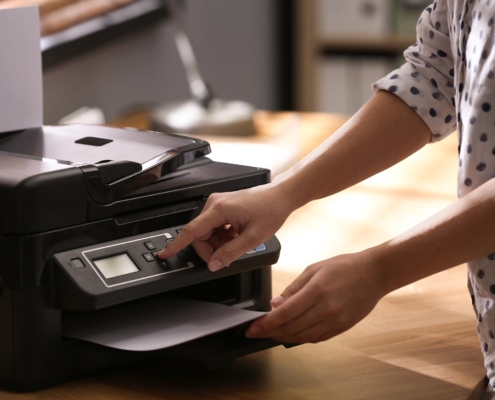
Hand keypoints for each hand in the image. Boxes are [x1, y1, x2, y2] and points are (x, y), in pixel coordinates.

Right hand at [157, 182, 292, 270]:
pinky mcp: (221, 207)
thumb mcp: (253, 237)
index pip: (191, 231)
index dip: (176, 245)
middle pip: (198, 235)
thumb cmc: (270, 210)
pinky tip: (235, 236)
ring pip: (206, 233)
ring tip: (237, 242)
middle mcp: (214, 204)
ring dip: (218, 243)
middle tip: (227, 255)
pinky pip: (213, 228)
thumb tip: (213, 264)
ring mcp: (217, 204)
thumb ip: (230, 253)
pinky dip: (222, 237)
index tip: (164, 254)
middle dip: (210, 249)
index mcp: (219, 209)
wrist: (280, 196)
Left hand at [245, 251, 385, 343]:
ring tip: (270, 334)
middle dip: (269, 333)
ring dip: (283, 338)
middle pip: (290, 329)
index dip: (265, 324)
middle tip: (256, 333)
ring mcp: (335, 321)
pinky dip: (300, 339)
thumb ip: (293, 288)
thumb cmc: (345, 266)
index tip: (252, 328)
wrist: (375, 273)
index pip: (284, 314)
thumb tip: (276, 304)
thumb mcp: (314, 269)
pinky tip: (291, 334)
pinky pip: (316, 338)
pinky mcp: (342, 328)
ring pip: (302, 337)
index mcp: (316, 291)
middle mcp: (325, 309)